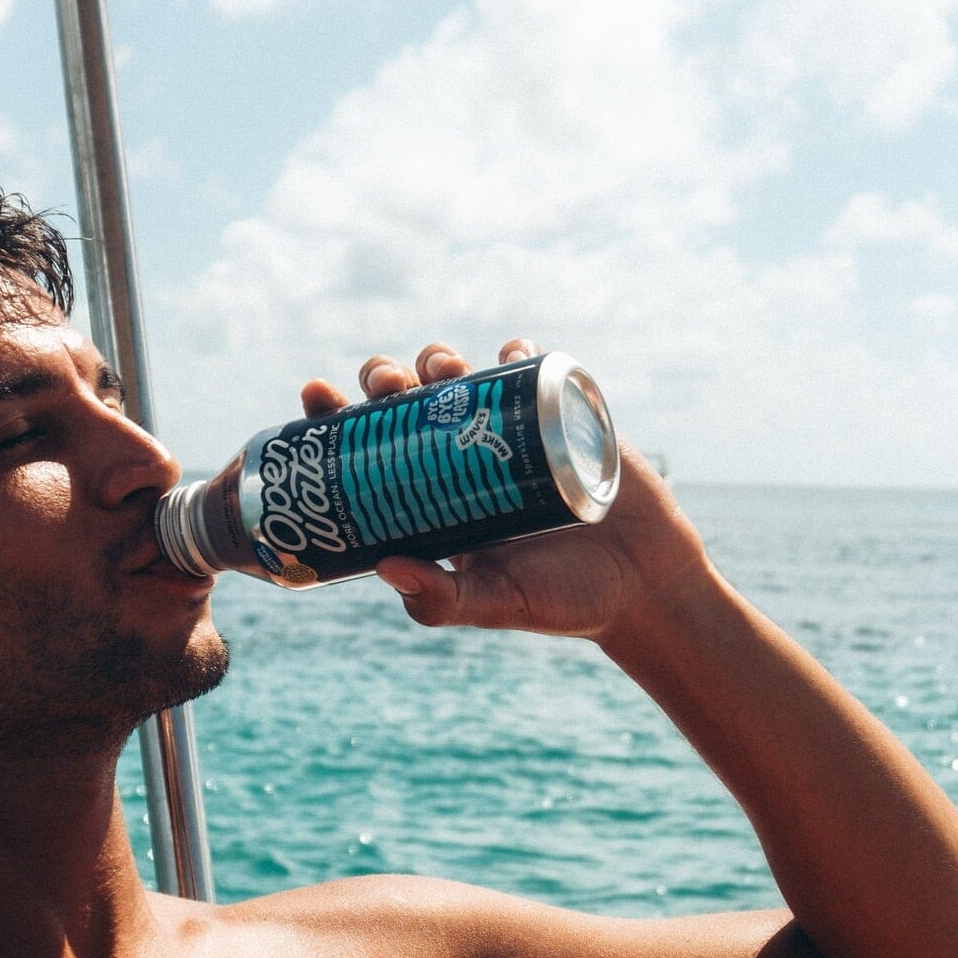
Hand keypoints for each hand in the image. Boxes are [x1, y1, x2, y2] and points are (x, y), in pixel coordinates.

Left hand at [300, 339, 709, 641]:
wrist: (644, 587)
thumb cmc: (562, 601)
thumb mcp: (495, 605)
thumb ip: (442, 599)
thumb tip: (384, 567)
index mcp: (431, 498)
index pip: (368, 449)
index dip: (336, 418)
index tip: (314, 393)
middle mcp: (462, 459)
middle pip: (406, 402)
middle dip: (385, 379)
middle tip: (384, 385)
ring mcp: (512, 433)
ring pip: (460, 377)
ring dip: (439, 360)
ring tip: (440, 369)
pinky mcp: (562, 417)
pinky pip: (532, 369)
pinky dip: (517, 353)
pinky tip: (507, 354)